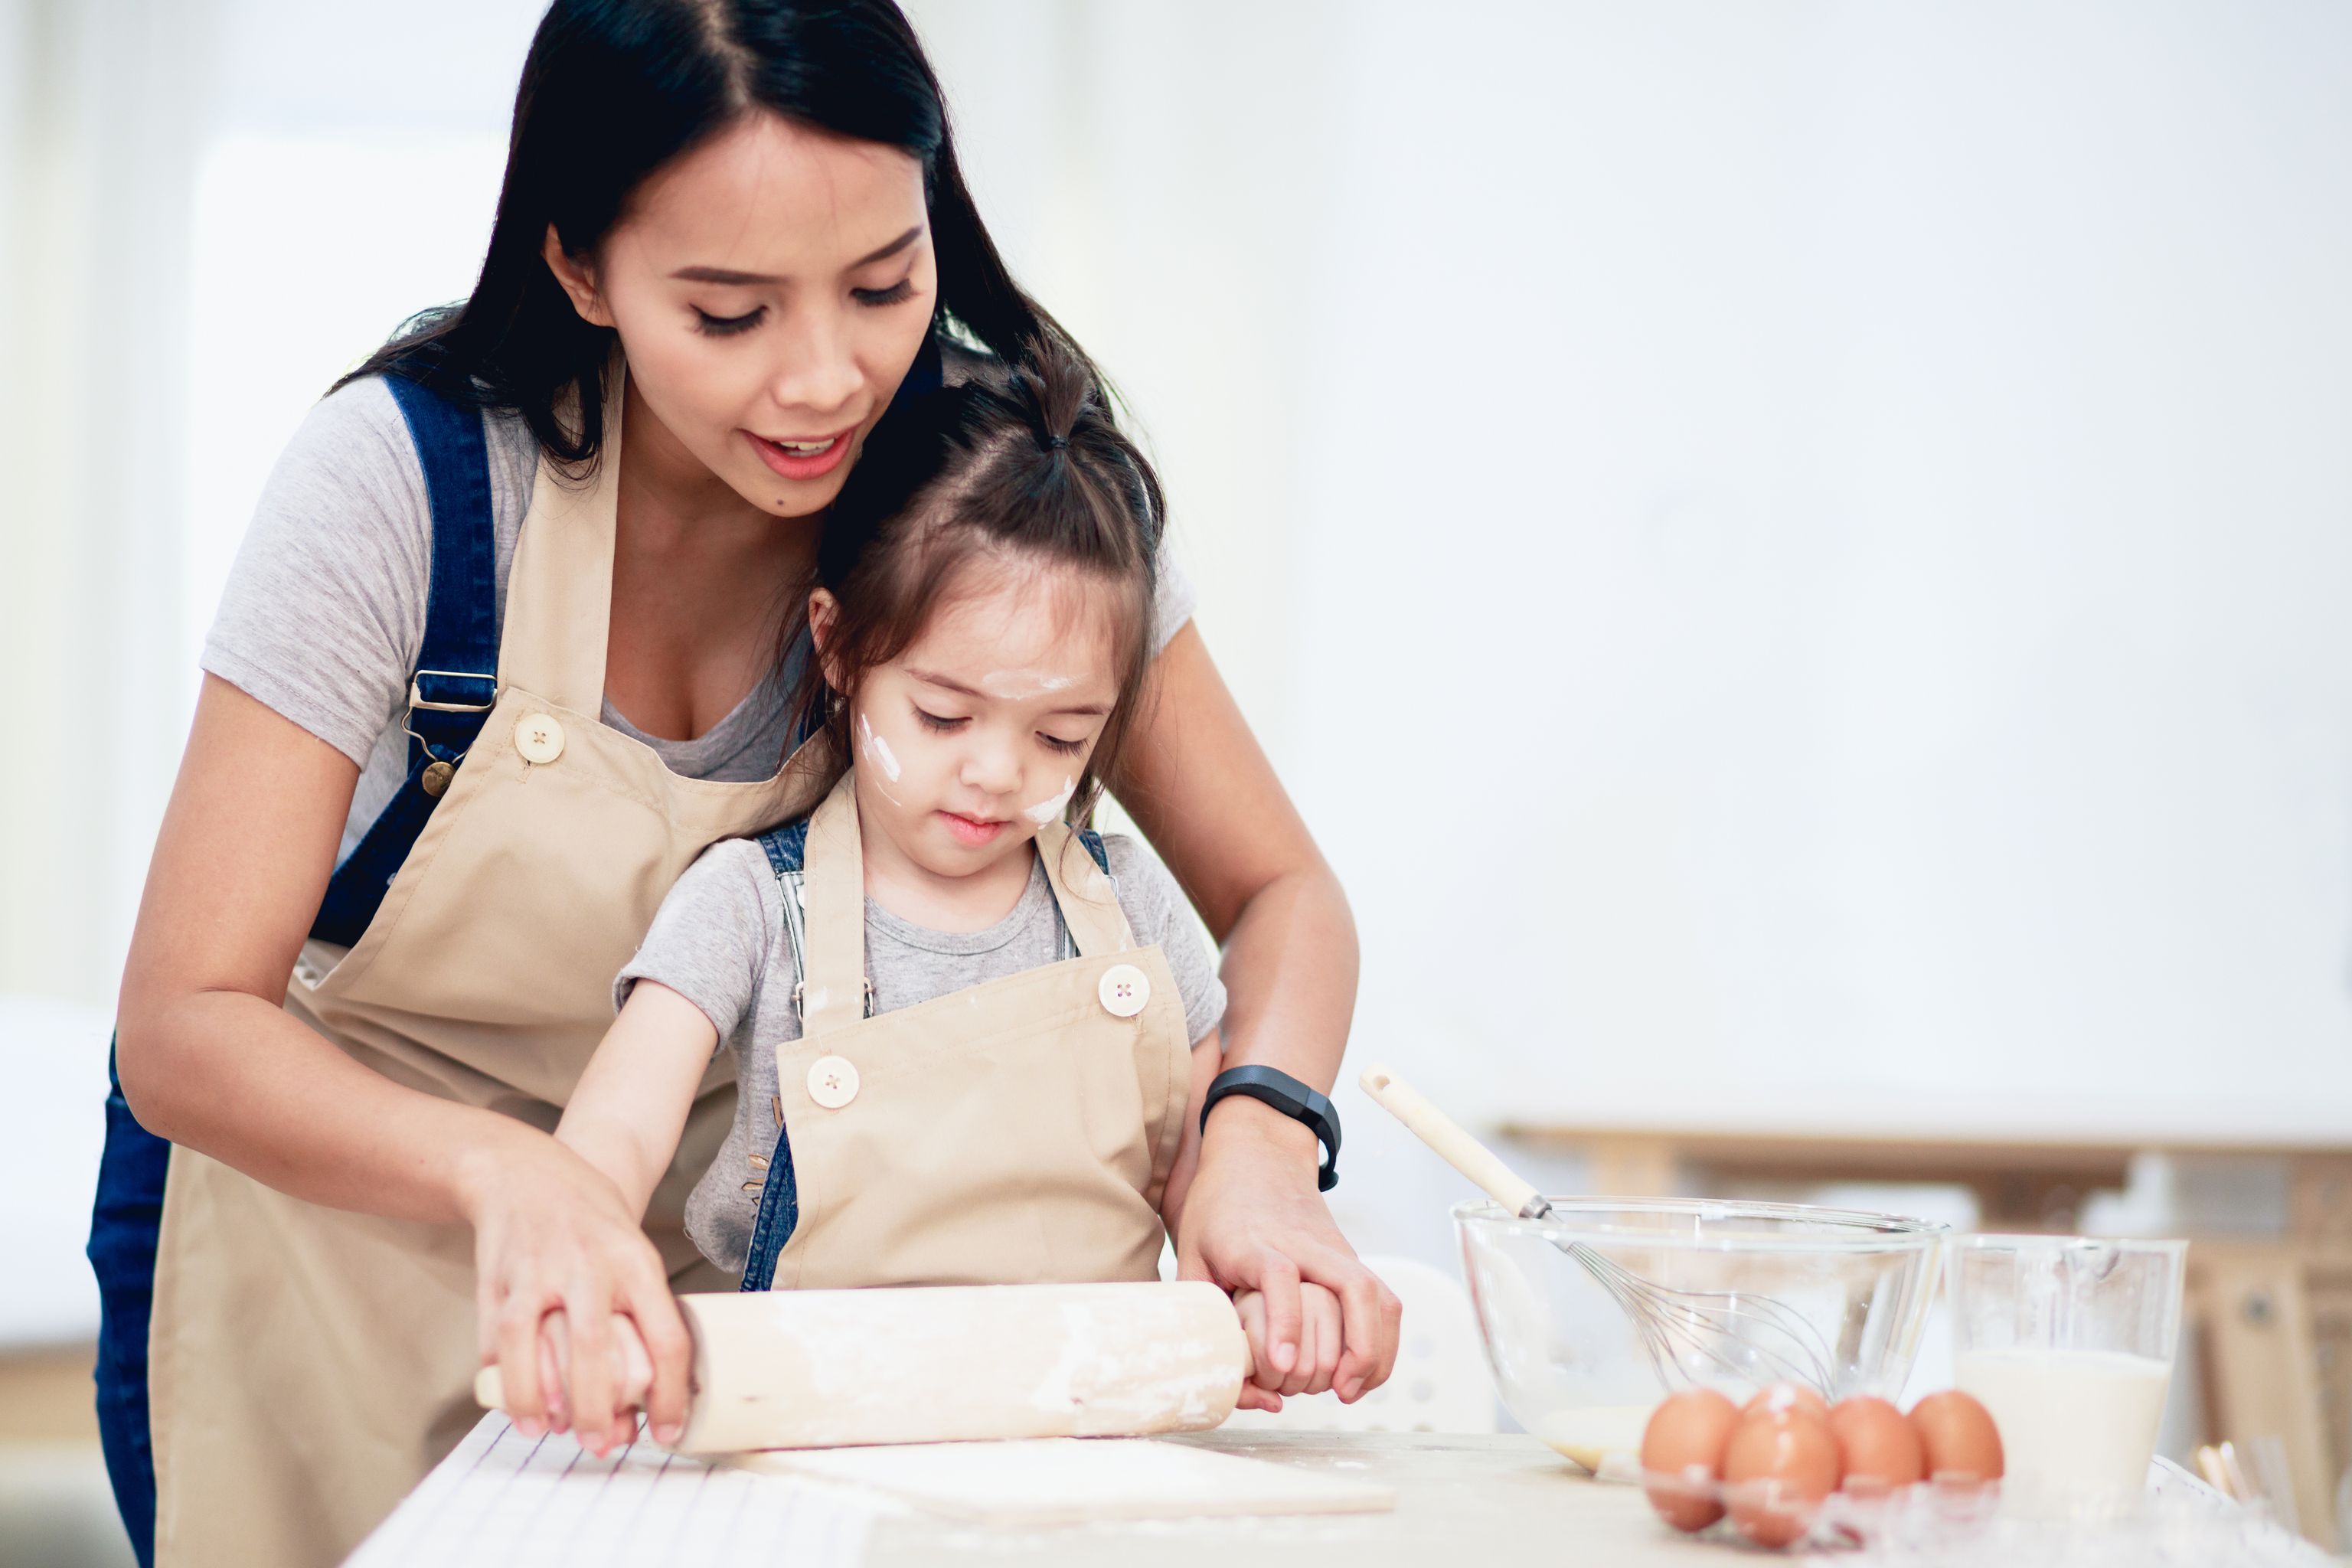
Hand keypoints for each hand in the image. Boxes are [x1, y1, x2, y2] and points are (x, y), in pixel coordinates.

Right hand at [459, 1130, 691, 1455]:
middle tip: (602, 1445)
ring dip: (537, 1400)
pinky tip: (516, 1404)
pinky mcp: (496, 1277)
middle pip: (594, 1348)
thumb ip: (637, 1319)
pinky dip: (503, 1378)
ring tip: (548, 1431)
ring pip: (530, 1344)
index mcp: (636, 1261)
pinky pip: (495, 1337)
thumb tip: (640, 1401)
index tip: (667, 1432)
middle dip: (598, 1408)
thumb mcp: (632, 1255)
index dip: (669, 1394)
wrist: (525, 1171)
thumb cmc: (591, 1224)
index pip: (665, 1336)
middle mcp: (587, 1264)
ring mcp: (536, 1270)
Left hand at [1177, 1097, 1401, 1405]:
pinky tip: (1362, 1374)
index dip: (1283, 1321)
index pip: (1279, 1276)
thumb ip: (1201, 1309)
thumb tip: (1227, 1376)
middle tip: (1332, 1391)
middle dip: (1353, 1345)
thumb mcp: (1190, 1253)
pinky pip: (1382, 1299)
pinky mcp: (1351, 1258)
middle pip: (1348, 1285)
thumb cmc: (1217, 1210)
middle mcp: (1304, 1244)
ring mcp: (1334, 1250)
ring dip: (1374, 1349)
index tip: (1282, 1363)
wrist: (1257, 1157)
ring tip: (1349, 1391)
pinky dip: (1382, 1341)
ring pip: (1375, 1294)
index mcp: (1254, 1241)